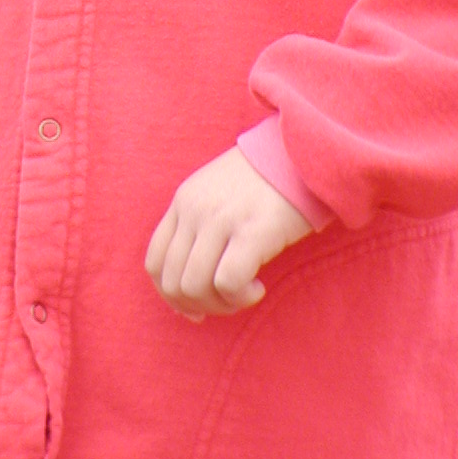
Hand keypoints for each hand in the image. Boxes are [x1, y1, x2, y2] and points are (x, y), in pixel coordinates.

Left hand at [145, 147, 311, 319]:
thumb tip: (192, 288)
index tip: (196, 307)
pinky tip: (258, 288)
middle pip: (172, 281)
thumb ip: (200, 227)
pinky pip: (228, 283)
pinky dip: (240, 297)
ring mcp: (220, 219)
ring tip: (245, 293)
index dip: (170, 295)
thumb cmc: (266, 180)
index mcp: (183, 200)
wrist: (303, 151)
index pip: (154, 261)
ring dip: (220, 304)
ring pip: (194, 287)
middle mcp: (195, 209)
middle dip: (197, 305)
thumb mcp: (218, 193)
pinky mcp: (251, 231)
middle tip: (227, 302)